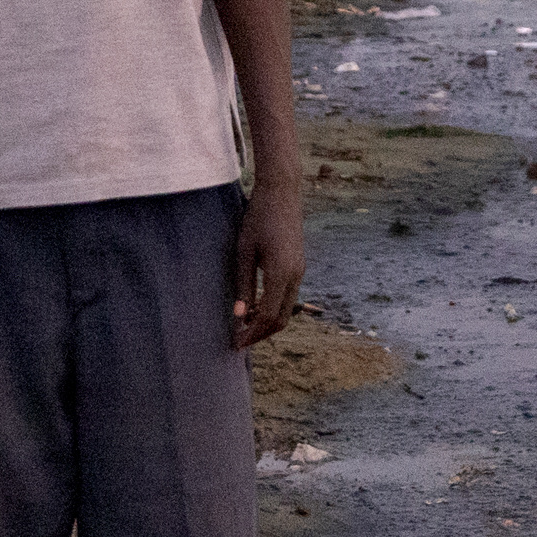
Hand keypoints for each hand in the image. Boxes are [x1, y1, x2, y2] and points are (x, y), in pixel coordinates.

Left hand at [231, 181, 303, 350]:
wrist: (281, 193)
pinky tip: (255, 306)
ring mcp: (300, 270)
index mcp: (281, 274)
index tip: (236, 343)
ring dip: (267, 321)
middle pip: (282, 319)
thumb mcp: (244, 251)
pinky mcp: (299, 265)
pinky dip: (273, 307)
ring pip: (287, 308)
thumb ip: (243, 285)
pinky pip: (288, 295)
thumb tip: (239, 316)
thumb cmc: (257, 218)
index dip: (253, 334)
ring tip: (244, 326)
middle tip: (240, 341)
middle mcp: (296, 276)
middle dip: (261, 334)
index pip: (269, 317)